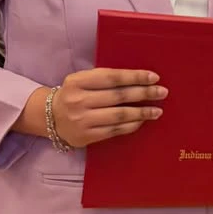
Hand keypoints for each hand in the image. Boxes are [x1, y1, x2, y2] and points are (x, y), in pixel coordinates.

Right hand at [47, 68, 166, 147]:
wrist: (50, 118)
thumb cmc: (74, 94)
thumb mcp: (82, 80)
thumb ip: (104, 79)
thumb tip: (138, 79)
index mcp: (78, 82)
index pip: (112, 78)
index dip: (134, 77)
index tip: (154, 77)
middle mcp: (79, 101)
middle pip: (118, 96)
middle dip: (144, 94)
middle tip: (162, 93)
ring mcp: (82, 120)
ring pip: (119, 115)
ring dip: (142, 112)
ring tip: (157, 110)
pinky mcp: (87, 136)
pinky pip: (115, 130)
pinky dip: (131, 125)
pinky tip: (142, 120)